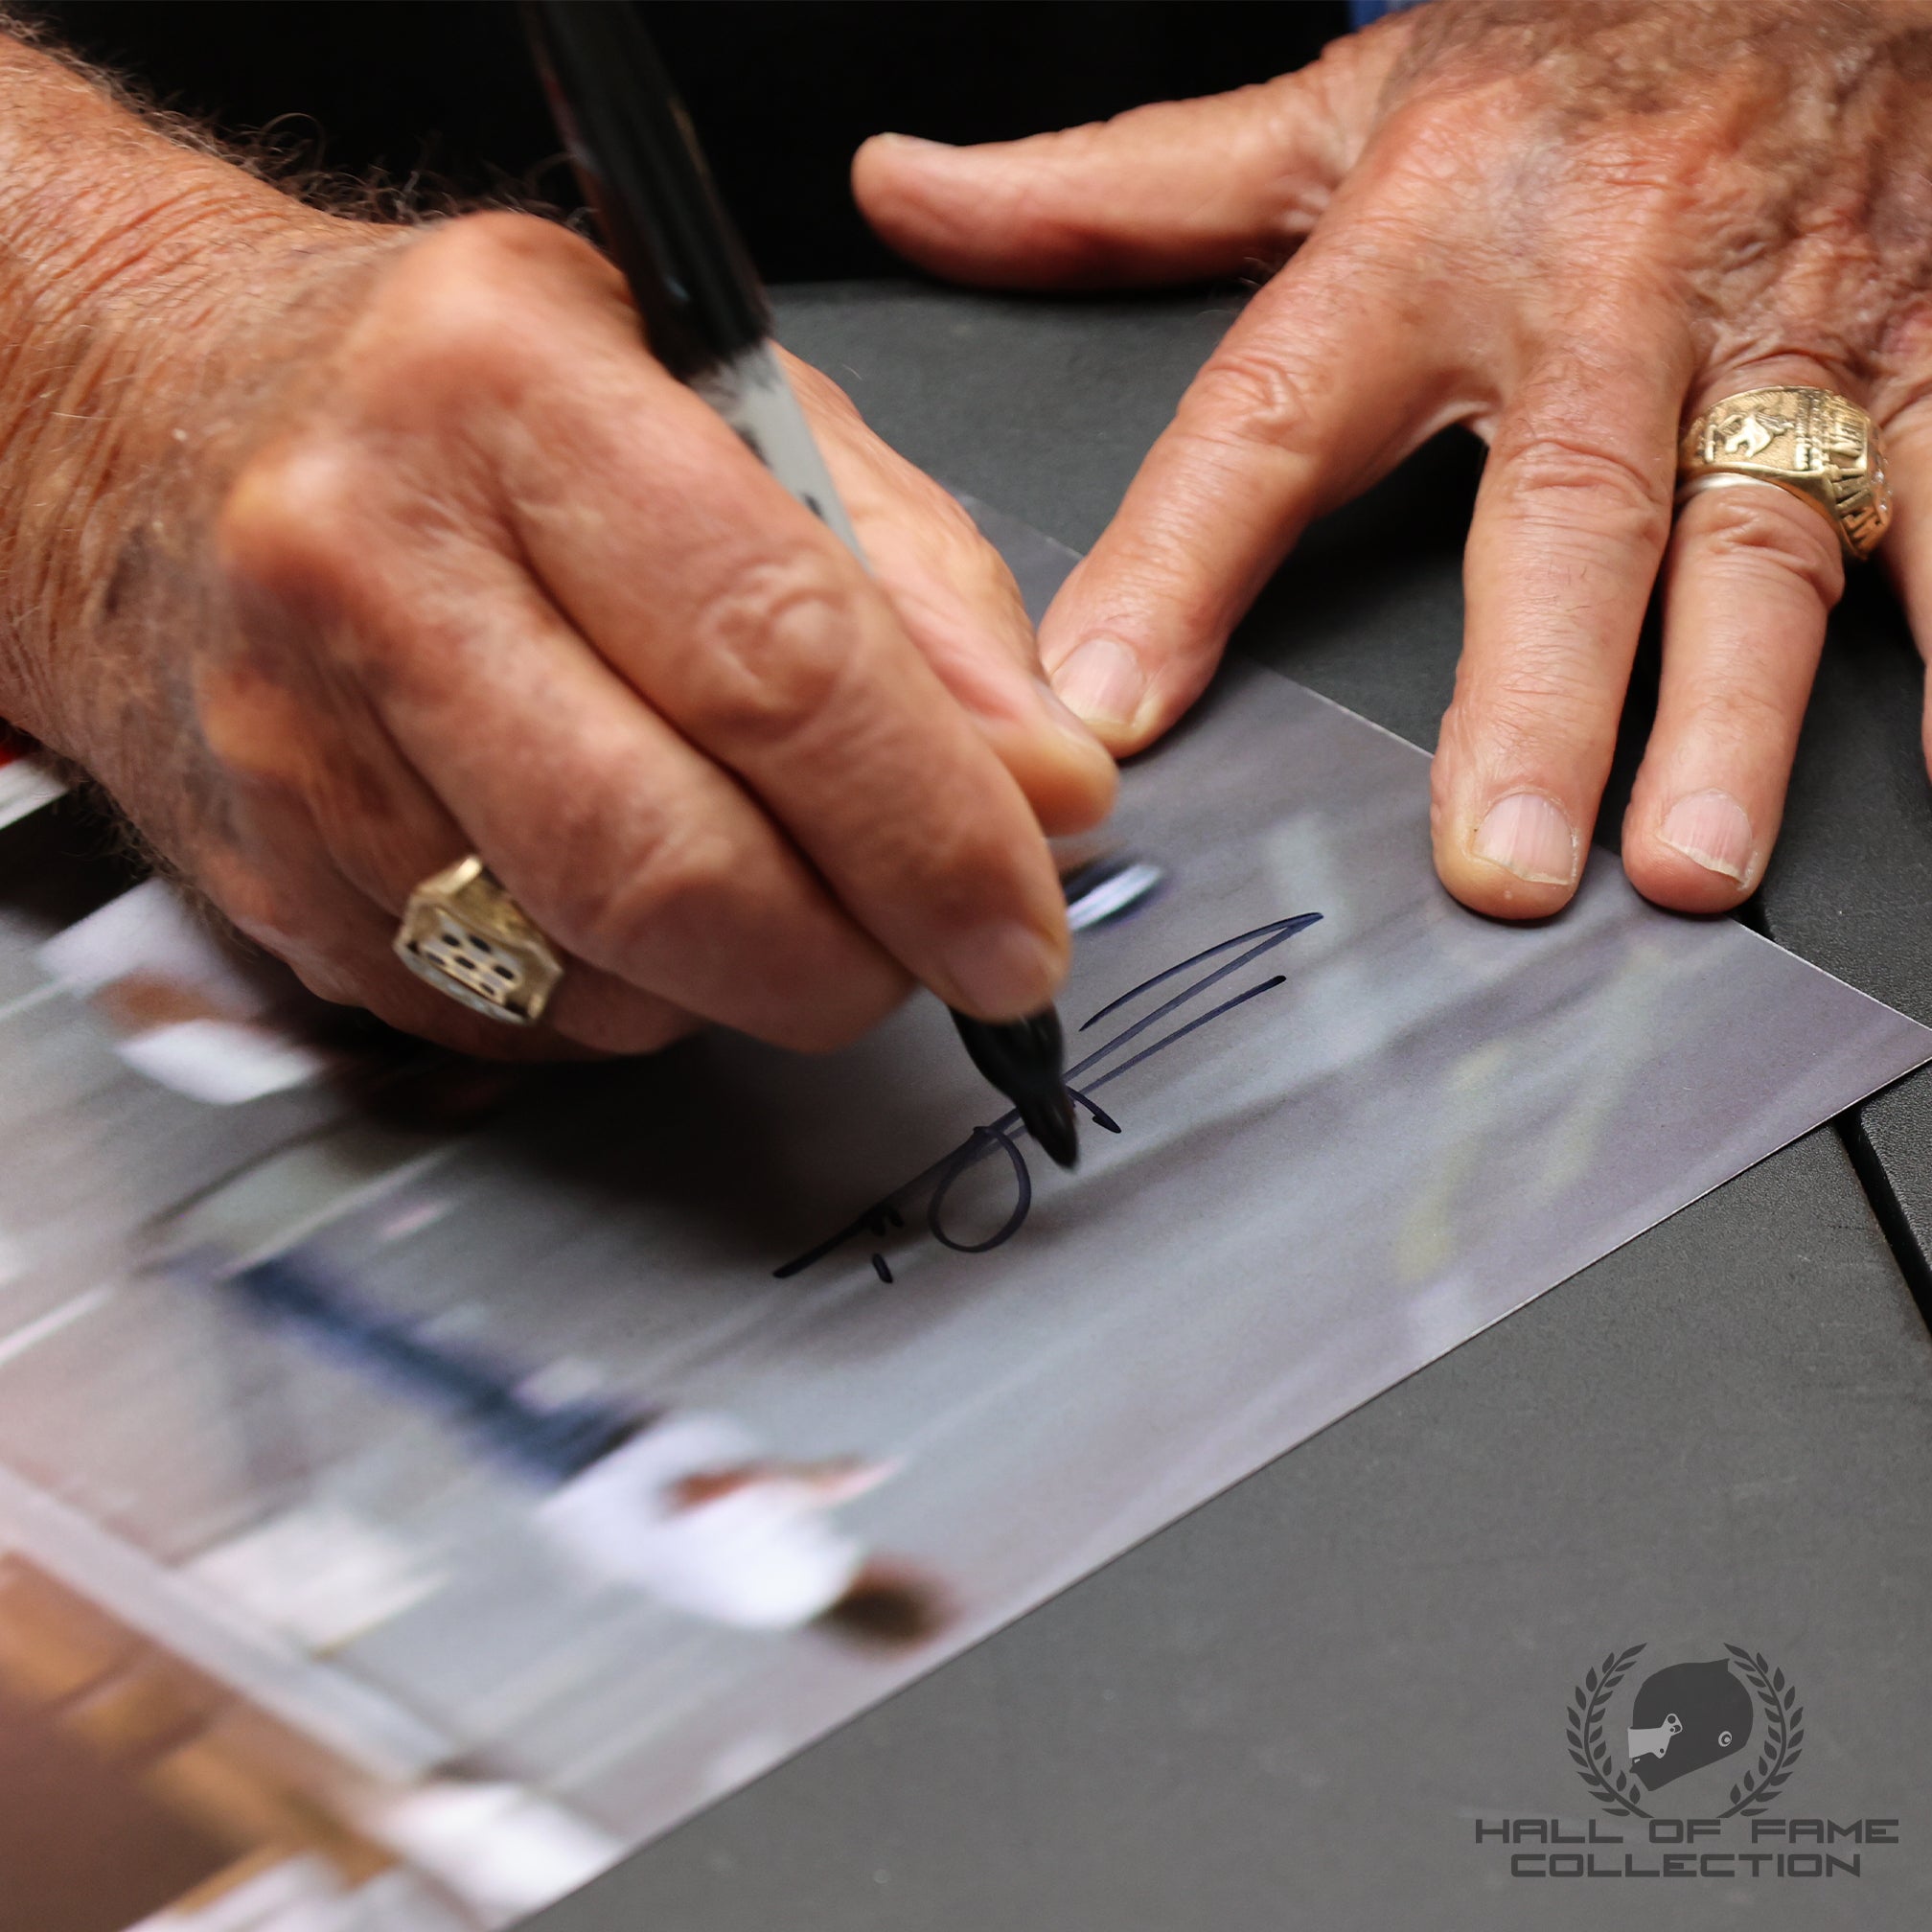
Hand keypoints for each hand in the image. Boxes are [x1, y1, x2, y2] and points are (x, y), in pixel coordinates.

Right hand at [14, 210, 1113, 1057]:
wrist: (143, 425)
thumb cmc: (470, 400)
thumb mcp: (723, 403)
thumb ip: (914, 587)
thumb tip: (1047, 784)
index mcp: (513, 387)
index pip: (777, 656)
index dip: (931, 830)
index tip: (1020, 929)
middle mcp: (368, 557)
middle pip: (672, 861)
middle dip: (853, 959)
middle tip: (939, 959)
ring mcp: (291, 738)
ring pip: (594, 975)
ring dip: (745, 984)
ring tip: (778, 891)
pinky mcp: (264, 880)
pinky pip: (508, 1023)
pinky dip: (628, 1004)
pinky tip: (636, 909)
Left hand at [855, 0, 1931, 917]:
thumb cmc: (1563, 60)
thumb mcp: (1331, 113)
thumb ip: (1118, 191)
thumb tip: (912, 196)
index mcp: (1426, 243)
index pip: (1265, 422)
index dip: (1177, 564)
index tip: (1103, 705)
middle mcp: (1601, 298)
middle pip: (1559, 513)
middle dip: (1530, 695)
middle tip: (1494, 860)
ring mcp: (1775, 336)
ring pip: (1759, 537)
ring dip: (1726, 712)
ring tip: (1686, 862)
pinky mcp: (1923, 352)